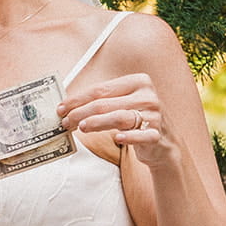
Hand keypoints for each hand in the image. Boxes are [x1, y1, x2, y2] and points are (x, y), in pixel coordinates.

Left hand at [57, 72, 172, 166]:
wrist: (164, 144)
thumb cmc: (137, 120)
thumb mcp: (123, 104)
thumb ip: (103, 101)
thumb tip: (69, 106)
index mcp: (138, 82)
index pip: (101, 89)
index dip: (78, 99)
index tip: (61, 108)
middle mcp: (148, 96)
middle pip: (106, 103)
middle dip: (81, 112)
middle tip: (65, 121)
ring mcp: (154, 115)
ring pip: (120, 117)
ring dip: (96, 122)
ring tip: (80, 127)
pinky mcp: (157, 134)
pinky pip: (141, 135)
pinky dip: (129, 137)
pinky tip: (117, 138)